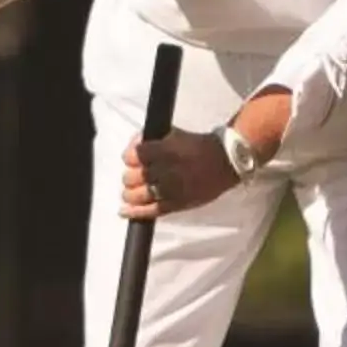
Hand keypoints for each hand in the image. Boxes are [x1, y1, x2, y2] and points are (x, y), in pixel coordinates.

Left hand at [121, 130, 236, 219]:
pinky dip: (134, 212)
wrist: (224, 162)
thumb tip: (134, 144)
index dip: (129, 157)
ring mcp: (170, 190)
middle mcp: (165, 170)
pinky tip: (123, 212)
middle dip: (130, 176)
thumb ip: (152, 138)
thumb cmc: (197, 146)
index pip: (134, 155)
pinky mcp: (176, 204)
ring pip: (138, 195)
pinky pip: (151, 211)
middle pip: (132, 177)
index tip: (131, 159)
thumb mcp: (174, 134)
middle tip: (134, 176)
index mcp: (165, 151)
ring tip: (131, 192)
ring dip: (130, 194)